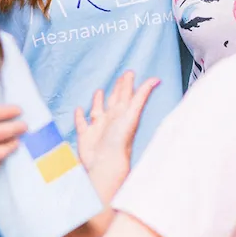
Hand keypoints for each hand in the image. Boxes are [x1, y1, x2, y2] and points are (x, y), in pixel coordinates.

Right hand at [75, 72, 158, 201]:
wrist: (106, 163)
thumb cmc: (120, 139)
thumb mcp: (132, 112)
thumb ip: (142, 95)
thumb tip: (157, 79)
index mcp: (123, 113)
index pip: (126, 95)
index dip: (127, 84)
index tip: (129, 73)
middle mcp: (112, 119)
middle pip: (115, 100)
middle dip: (117, 89)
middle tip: (121, 77)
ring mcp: (98, 127)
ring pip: (98, 110)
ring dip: (98, 101)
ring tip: (99, 92)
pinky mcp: (86, 135)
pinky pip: (82, 123)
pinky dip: (79, 116)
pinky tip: (78, 109)